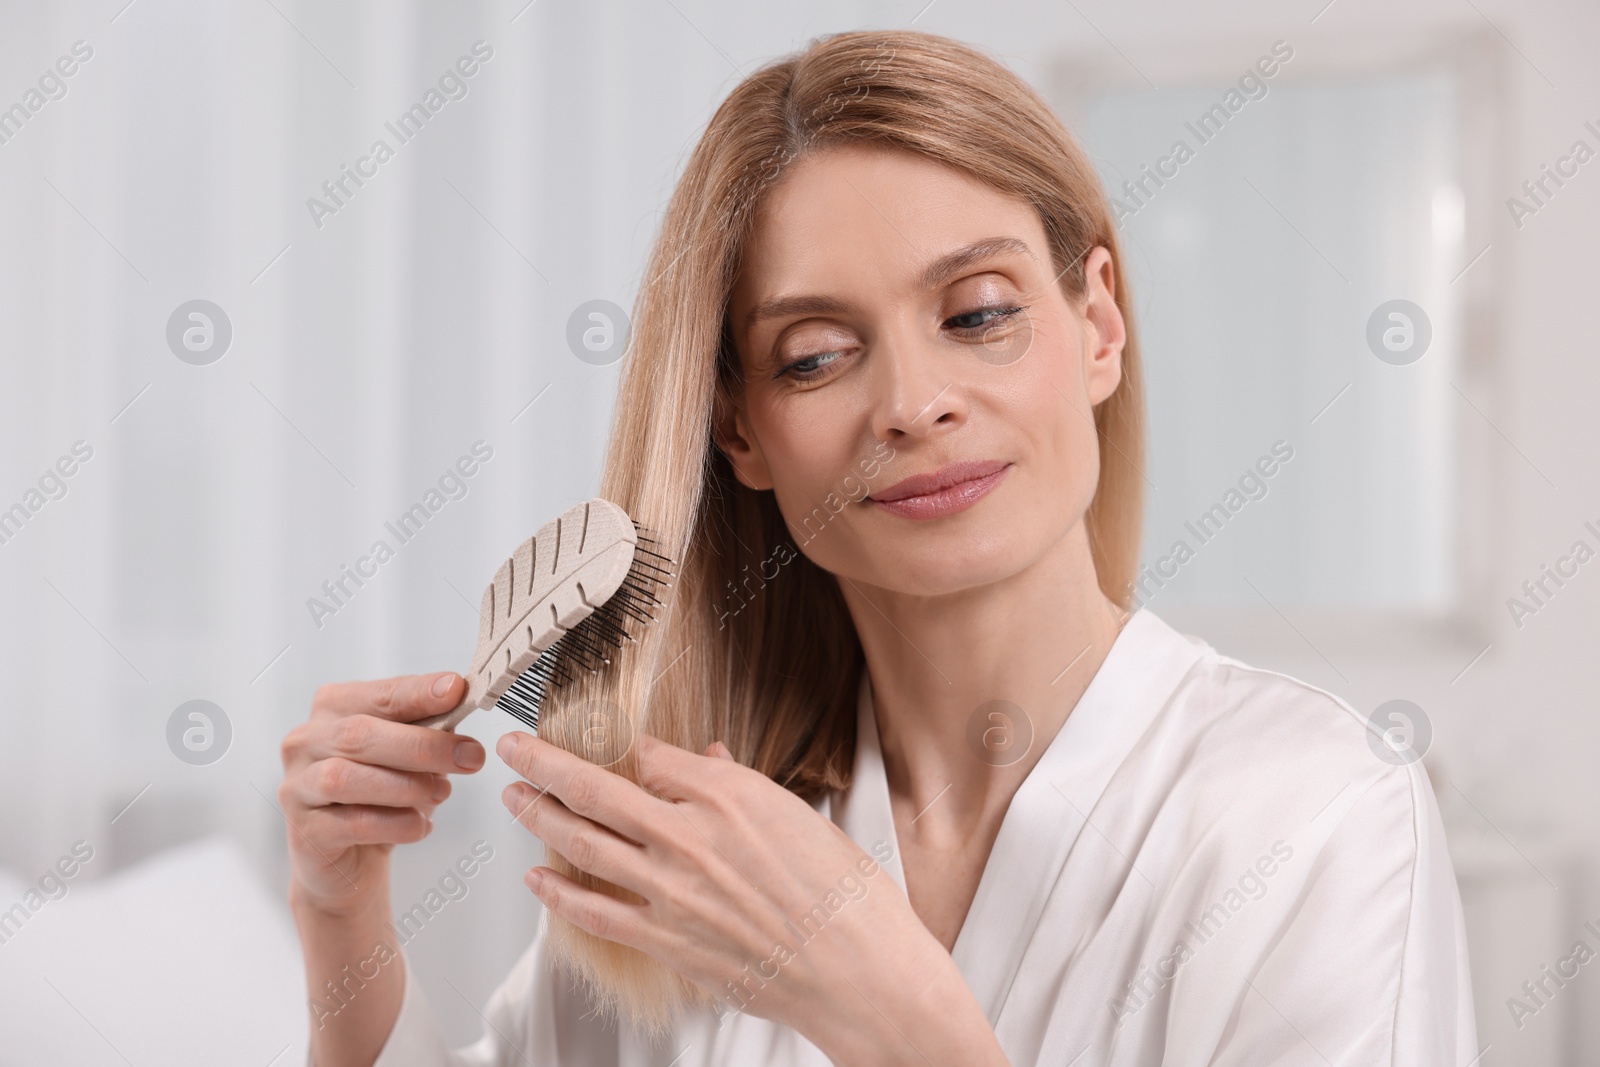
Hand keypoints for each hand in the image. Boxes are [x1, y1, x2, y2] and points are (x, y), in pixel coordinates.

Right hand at [279, 672, 486, 912]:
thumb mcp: (409, 755)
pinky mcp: (304, 832)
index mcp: (333, 708)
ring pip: (346, 778)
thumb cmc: (383, 795)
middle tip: (470, 756)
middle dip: (423, 745)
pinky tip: (420, 826)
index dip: (418, 692)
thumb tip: (459, 699)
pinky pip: (352, 824)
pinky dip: (396, 824)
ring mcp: (298, 787)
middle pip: (359, 734)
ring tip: (442, 793)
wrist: (351, 860)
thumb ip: (426, 727)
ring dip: (406, 786)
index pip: (379, 695)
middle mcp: (306, 741)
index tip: (457, 690)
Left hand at [495, 731, 948, 1052]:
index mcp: (727, 794)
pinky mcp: (665, 939)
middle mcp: (689, 835)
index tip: (593, 736)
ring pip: (583, 843)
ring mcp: (671, 890)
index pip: (648, 754)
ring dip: (538, 816)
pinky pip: (595, 912)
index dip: (614, 743)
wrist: (858, 969)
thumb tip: (708, 757)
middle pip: (594, 787)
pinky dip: (557, 895)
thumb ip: (742, 785)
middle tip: (513, 745)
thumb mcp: (800, 816)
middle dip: (543, 762)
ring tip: (513, 796)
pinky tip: (535, 879)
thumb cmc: (844, 895)